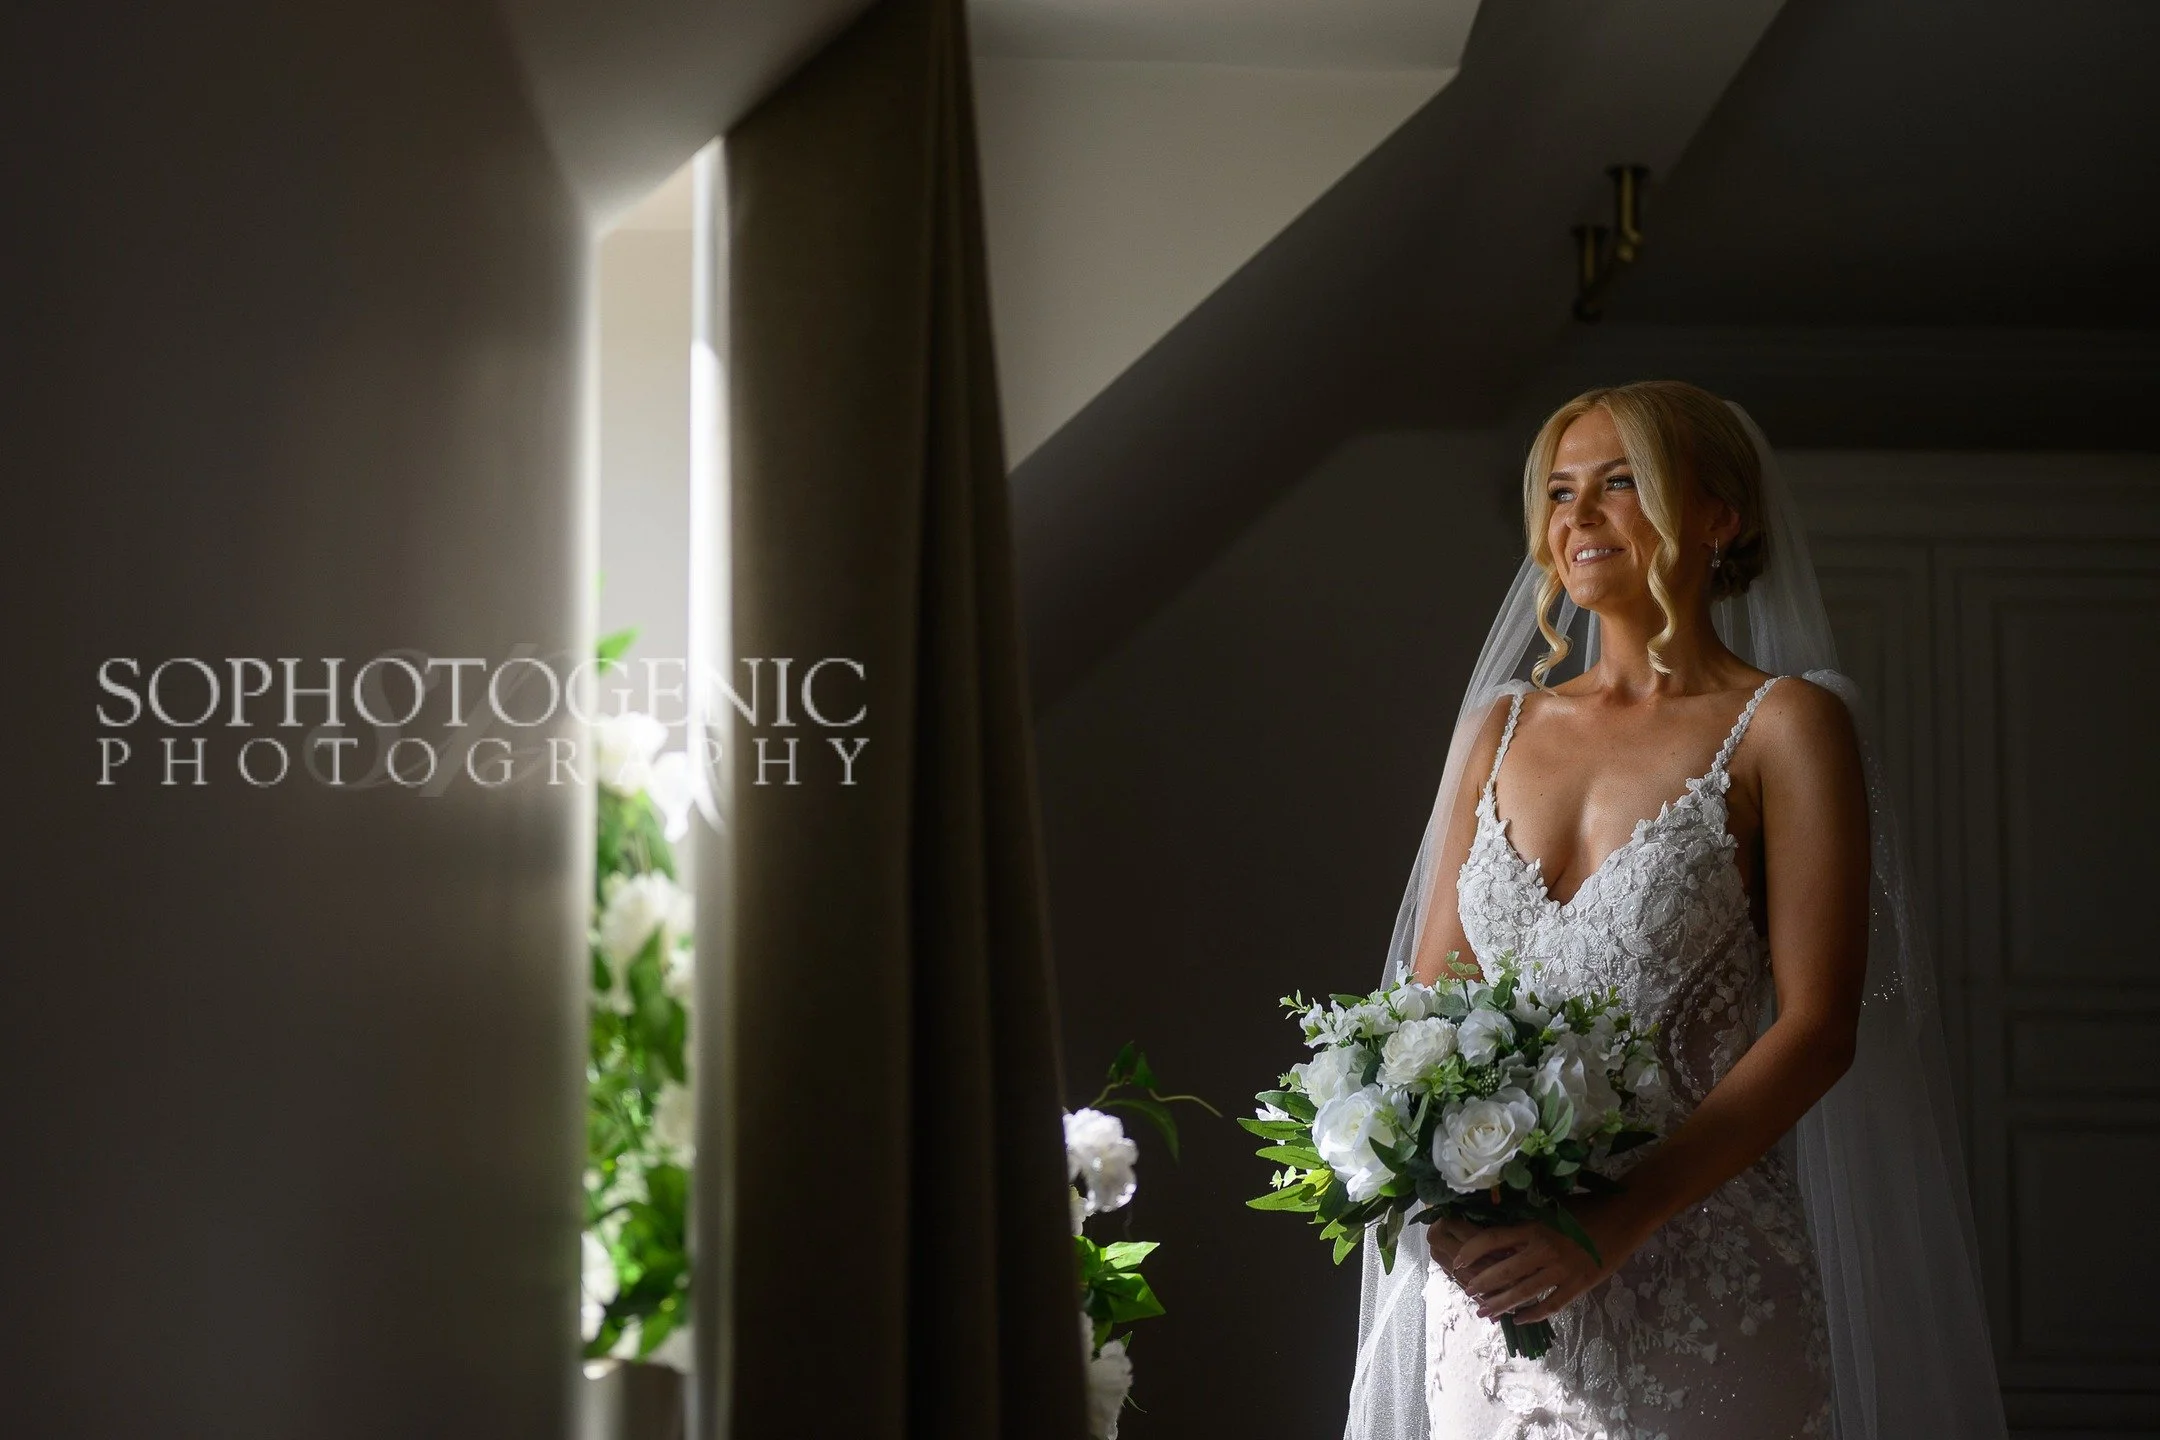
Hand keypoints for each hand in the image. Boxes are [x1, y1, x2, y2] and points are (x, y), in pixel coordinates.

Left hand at [1444, 1197, 1639, 1325]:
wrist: (1625, 1214)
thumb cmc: (1587, 1206)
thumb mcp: (1551, 1208)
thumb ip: (1528, 1222)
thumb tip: (1498, 1233)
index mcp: (1534, 1226)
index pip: (1492, 1239)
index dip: (1471, 1252)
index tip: (1457, 1263)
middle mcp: (1544, 1248)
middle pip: (1504, 1271)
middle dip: (1482, 1285)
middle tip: (1469, 1296)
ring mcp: (1562, 1269)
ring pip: (1524, 1292)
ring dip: (1502, 1304)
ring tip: (1486, 1313)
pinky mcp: (1580, 1283)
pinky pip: (1552, 1304)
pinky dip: (1535, 1313)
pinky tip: (1521, 1318)